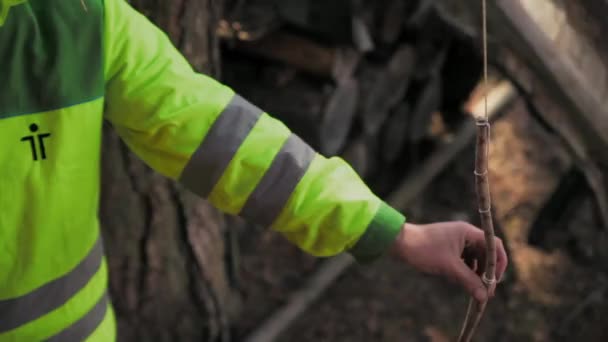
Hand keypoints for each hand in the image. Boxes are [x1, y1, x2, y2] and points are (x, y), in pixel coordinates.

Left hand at [390, 221, 507, 301]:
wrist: (399, 244)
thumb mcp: (449, 267)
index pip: (494, 244)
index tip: (496, 280)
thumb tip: (484, 296)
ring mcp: (456, 240)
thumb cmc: (424, 250)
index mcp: (468, 232)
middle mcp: (465, 234)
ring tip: (474, 288)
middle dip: (487, 271)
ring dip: (476, 272)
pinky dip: (465, 270)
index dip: (499, 262)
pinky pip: (464, 260)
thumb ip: (469, 281)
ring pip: (475, 258)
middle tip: (485, 290)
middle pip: (486, 253)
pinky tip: (461, 281)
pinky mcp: (448, 248)